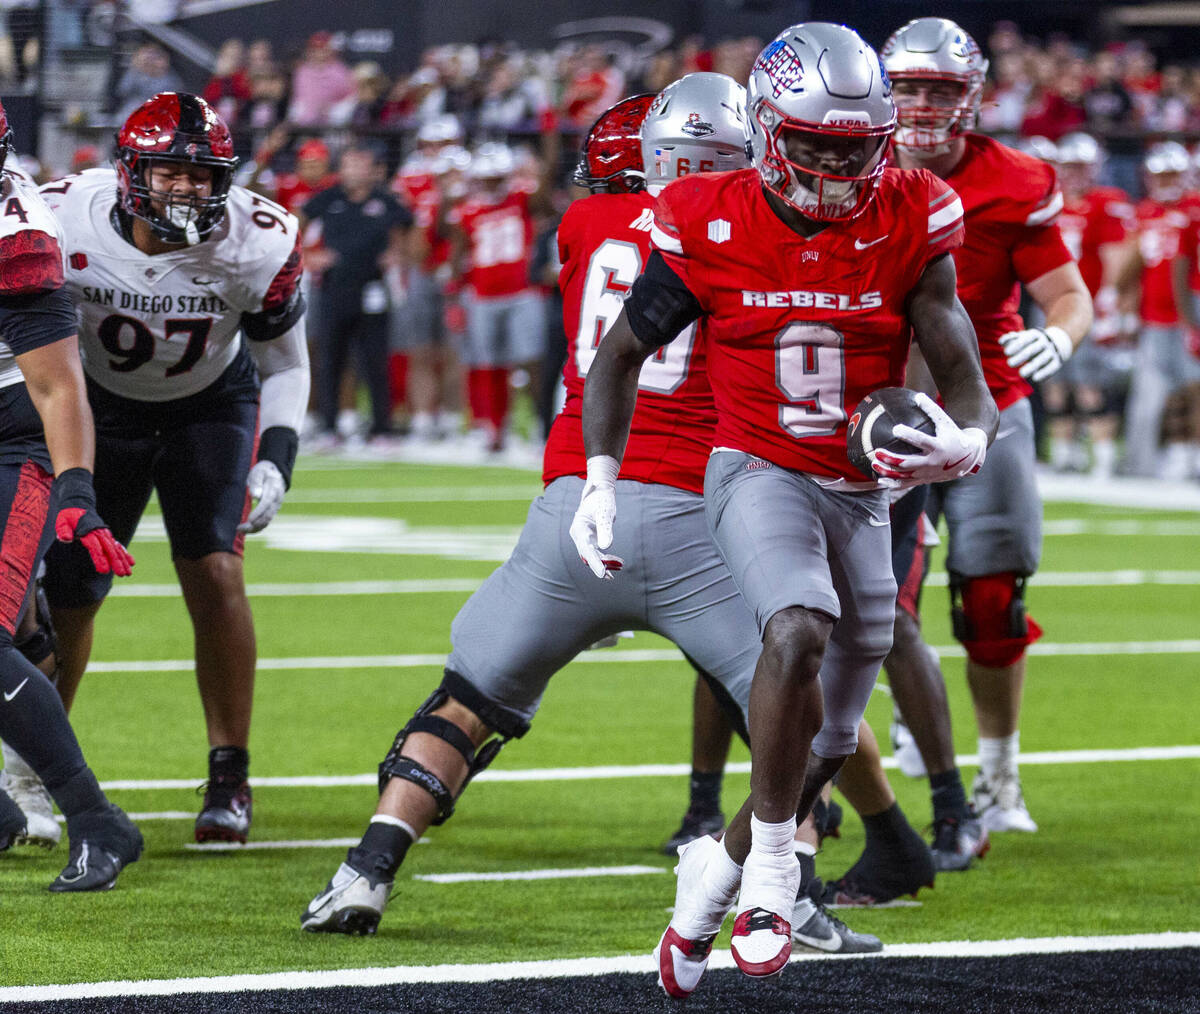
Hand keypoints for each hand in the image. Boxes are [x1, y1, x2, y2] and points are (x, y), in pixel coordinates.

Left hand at [52, 468, 133, 576]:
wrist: (79, 502)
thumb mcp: (62, 520)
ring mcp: (104, 534)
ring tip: (129, 572)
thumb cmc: (68, 514)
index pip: (95, 548)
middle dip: (117, 562)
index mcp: (88, 532)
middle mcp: (99, 533)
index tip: (104, 570)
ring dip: (123, 561)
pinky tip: (130, 561)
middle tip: (123, 574)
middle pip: (110, 550)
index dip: (100, 559)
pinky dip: (124, 553)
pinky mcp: (106, 535)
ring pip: (115, 549)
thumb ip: (63, 530)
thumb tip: (64, 539)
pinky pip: (117, 545)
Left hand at [238, 460, 285, 532]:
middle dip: (254, 524)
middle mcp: (277, 501)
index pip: (266, 504)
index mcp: (273, 490)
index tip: (249, 520)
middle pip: (267, 516)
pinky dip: (258, 527)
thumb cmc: (263, 472)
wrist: (275, 473)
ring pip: (267, 521)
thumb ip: (256, 482)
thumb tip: (255, 496)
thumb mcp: (258, 472)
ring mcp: (276, 506)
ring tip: (242, 530)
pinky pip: (267, 521)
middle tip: (240, 528)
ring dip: (255, 528)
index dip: (258, 513)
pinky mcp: (273, 510)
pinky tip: (248, 529)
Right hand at [568, 455, 623, 578]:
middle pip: (587, 555)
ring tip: (619, 566)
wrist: (600, 492)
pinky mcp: (590, 540)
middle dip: (599, 565)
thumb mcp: (605, 512)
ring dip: (604, 563)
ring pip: (592, 556)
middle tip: (610, 576)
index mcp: (579, 528)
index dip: (594, 562)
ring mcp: (584, 538)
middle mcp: (579, 535)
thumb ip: (605, 529)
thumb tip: (606, 547)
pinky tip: (617, 563)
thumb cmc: (602, 500)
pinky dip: (606, 559)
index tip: (602, 574)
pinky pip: (597, 553)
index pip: (586, 549)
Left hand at [871, 393, 986, 485]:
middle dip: (892, 458)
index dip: (908, 435)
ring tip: (874, 464)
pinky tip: (879, 479)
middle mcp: (932, 463)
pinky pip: (906, 484)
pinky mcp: (924, 480)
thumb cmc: (953, 436)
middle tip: (877, 451)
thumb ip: (932, 410)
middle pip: (908, 463)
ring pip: (904, 476)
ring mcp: (927, 474)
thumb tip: (917, 395)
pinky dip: (892, 483)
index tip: (895, 428)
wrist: (968, 459)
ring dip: (888, 471)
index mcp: (938, 447)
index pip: (921, 441)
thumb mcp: (946, 422)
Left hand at [999, 325, 1072, 381]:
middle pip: (1032, 349)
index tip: (1006, 352)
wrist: (1054, 344)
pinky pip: (1051, 368)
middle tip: (1009, 364)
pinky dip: (1044, 373)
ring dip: (1032, 367)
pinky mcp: (1057, 362)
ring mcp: (1051, 352)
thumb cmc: (1030, 343)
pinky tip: (1035, 379)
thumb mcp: (1021, 339)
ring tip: (1021, 374)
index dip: (1016, 345)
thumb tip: (1002, 341)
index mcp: (1034, 335)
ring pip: (1042, 359)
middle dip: (1021, 356)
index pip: (1025, 339)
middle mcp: (1044, 342)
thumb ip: (1011, 340)